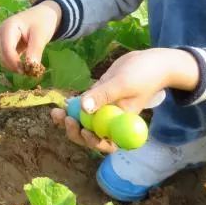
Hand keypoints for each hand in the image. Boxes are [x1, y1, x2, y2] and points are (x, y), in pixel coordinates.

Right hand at [0, 1, 61, 73]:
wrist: (43, 14)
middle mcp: (1, 33)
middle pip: (3, 55)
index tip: (27, 71)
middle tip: (30, 72)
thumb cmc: (42, 21)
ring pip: (4, 58)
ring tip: (30, 69)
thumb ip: (35, 50)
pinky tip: (26, 66)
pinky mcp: (6, 45)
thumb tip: (31, 67)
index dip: (14, 62)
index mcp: (8, 27)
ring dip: (14, 66)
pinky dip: (16, 64)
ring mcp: (2, 39)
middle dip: (14, 66)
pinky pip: (8, 58)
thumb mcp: (41, 35)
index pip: (6, 49)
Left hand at [50, 48, 198, 152]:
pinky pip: (83, 107)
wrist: (150, 61)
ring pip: (84, 121)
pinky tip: (62, 104)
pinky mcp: (98, 99)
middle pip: (91, 135)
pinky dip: (72, 107)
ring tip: (56, 113)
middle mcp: (112, 121)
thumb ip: (104, 95)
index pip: (108, 143)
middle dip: (75, 130)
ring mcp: (104, 111)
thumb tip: (84, 107)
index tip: (84, 132)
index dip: (94, 142)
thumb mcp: (123, 83)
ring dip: (69, 120)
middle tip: (63, 118)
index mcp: (123, 125)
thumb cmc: (144, 74)